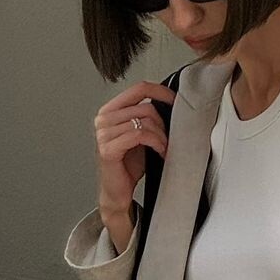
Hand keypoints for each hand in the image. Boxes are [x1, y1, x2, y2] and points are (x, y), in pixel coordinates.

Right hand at [93, 79, 176, 214]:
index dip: (161, 91)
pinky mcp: (108, 149)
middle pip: (145, 107)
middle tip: (167, 139)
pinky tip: (160, 152)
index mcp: (109, 110)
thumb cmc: (128, 164)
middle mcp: (103, 119)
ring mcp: (103, 134)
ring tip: (163, 148)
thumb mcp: (139, 134)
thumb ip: (146, 116)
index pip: (138, 88)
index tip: (175, 101)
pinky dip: (156, 142)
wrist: (117, 191)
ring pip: (145, 121)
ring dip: (161, 136)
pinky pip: (140, 135)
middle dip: (163, 124)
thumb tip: (171, 103)